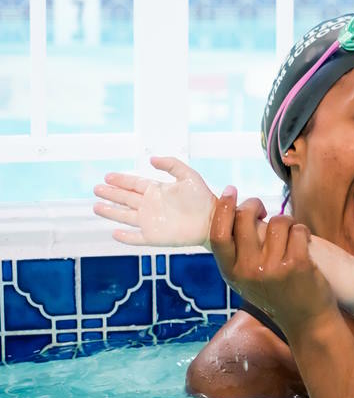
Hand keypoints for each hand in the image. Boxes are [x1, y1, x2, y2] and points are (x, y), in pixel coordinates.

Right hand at [93, 156, 216, 246]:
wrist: (213, 220)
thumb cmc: (204, 199)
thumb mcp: (189, 176)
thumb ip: (171, 165)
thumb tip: (152, 159)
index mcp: (157, 191)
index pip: (134, 184)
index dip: (121, 180)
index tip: (107, 177)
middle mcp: (151, 206)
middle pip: (125, 199)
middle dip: (111, 194)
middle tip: (96, 189)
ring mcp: (151, 222)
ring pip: (125, 216)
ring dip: (111, 212)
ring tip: (96, 206)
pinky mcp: (154, 237)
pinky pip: (136, 238)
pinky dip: (125, 237)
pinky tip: (115, 233)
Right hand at [209, 191, 335, 335]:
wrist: (307, 321)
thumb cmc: (277, 295)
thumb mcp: (247, 281)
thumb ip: (237, 254)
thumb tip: (232, 213)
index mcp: (232, 274)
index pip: (218, 234)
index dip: (223, 208)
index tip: (230, 192)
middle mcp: (248, 271)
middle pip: (245, 219)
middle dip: (254, 204)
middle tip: (261, 208)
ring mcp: (273, 268)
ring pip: (276, 222)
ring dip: (285, 221)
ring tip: (289, 233)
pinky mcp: (297, 264)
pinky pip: (298, 229)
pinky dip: (302, 231)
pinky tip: (303, 242)